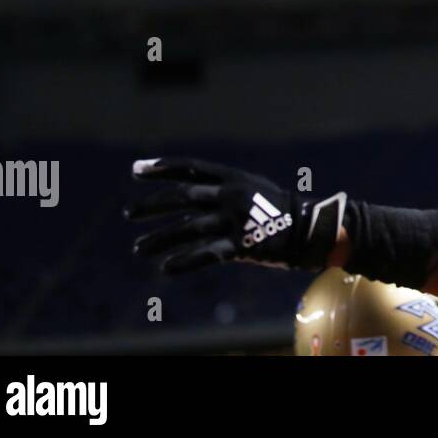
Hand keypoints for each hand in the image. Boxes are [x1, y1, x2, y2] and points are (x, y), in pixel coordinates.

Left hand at [125, 157, 345, 274]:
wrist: (309, 227)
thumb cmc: (277, 207)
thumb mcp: (251, 187)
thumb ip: (222, 188)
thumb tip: (186, 193)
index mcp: (233, 178)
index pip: (191, 168)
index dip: (162, 167)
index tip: (135, 170)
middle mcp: (232, 195)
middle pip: (183, 197)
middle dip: (152, 206)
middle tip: (129, 213)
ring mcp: (236, 219)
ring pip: (188, 229)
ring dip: (159, 239)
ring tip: (139, 249)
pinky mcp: (242, 244)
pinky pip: (206, 254)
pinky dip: (183, 262)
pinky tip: (165, 269)